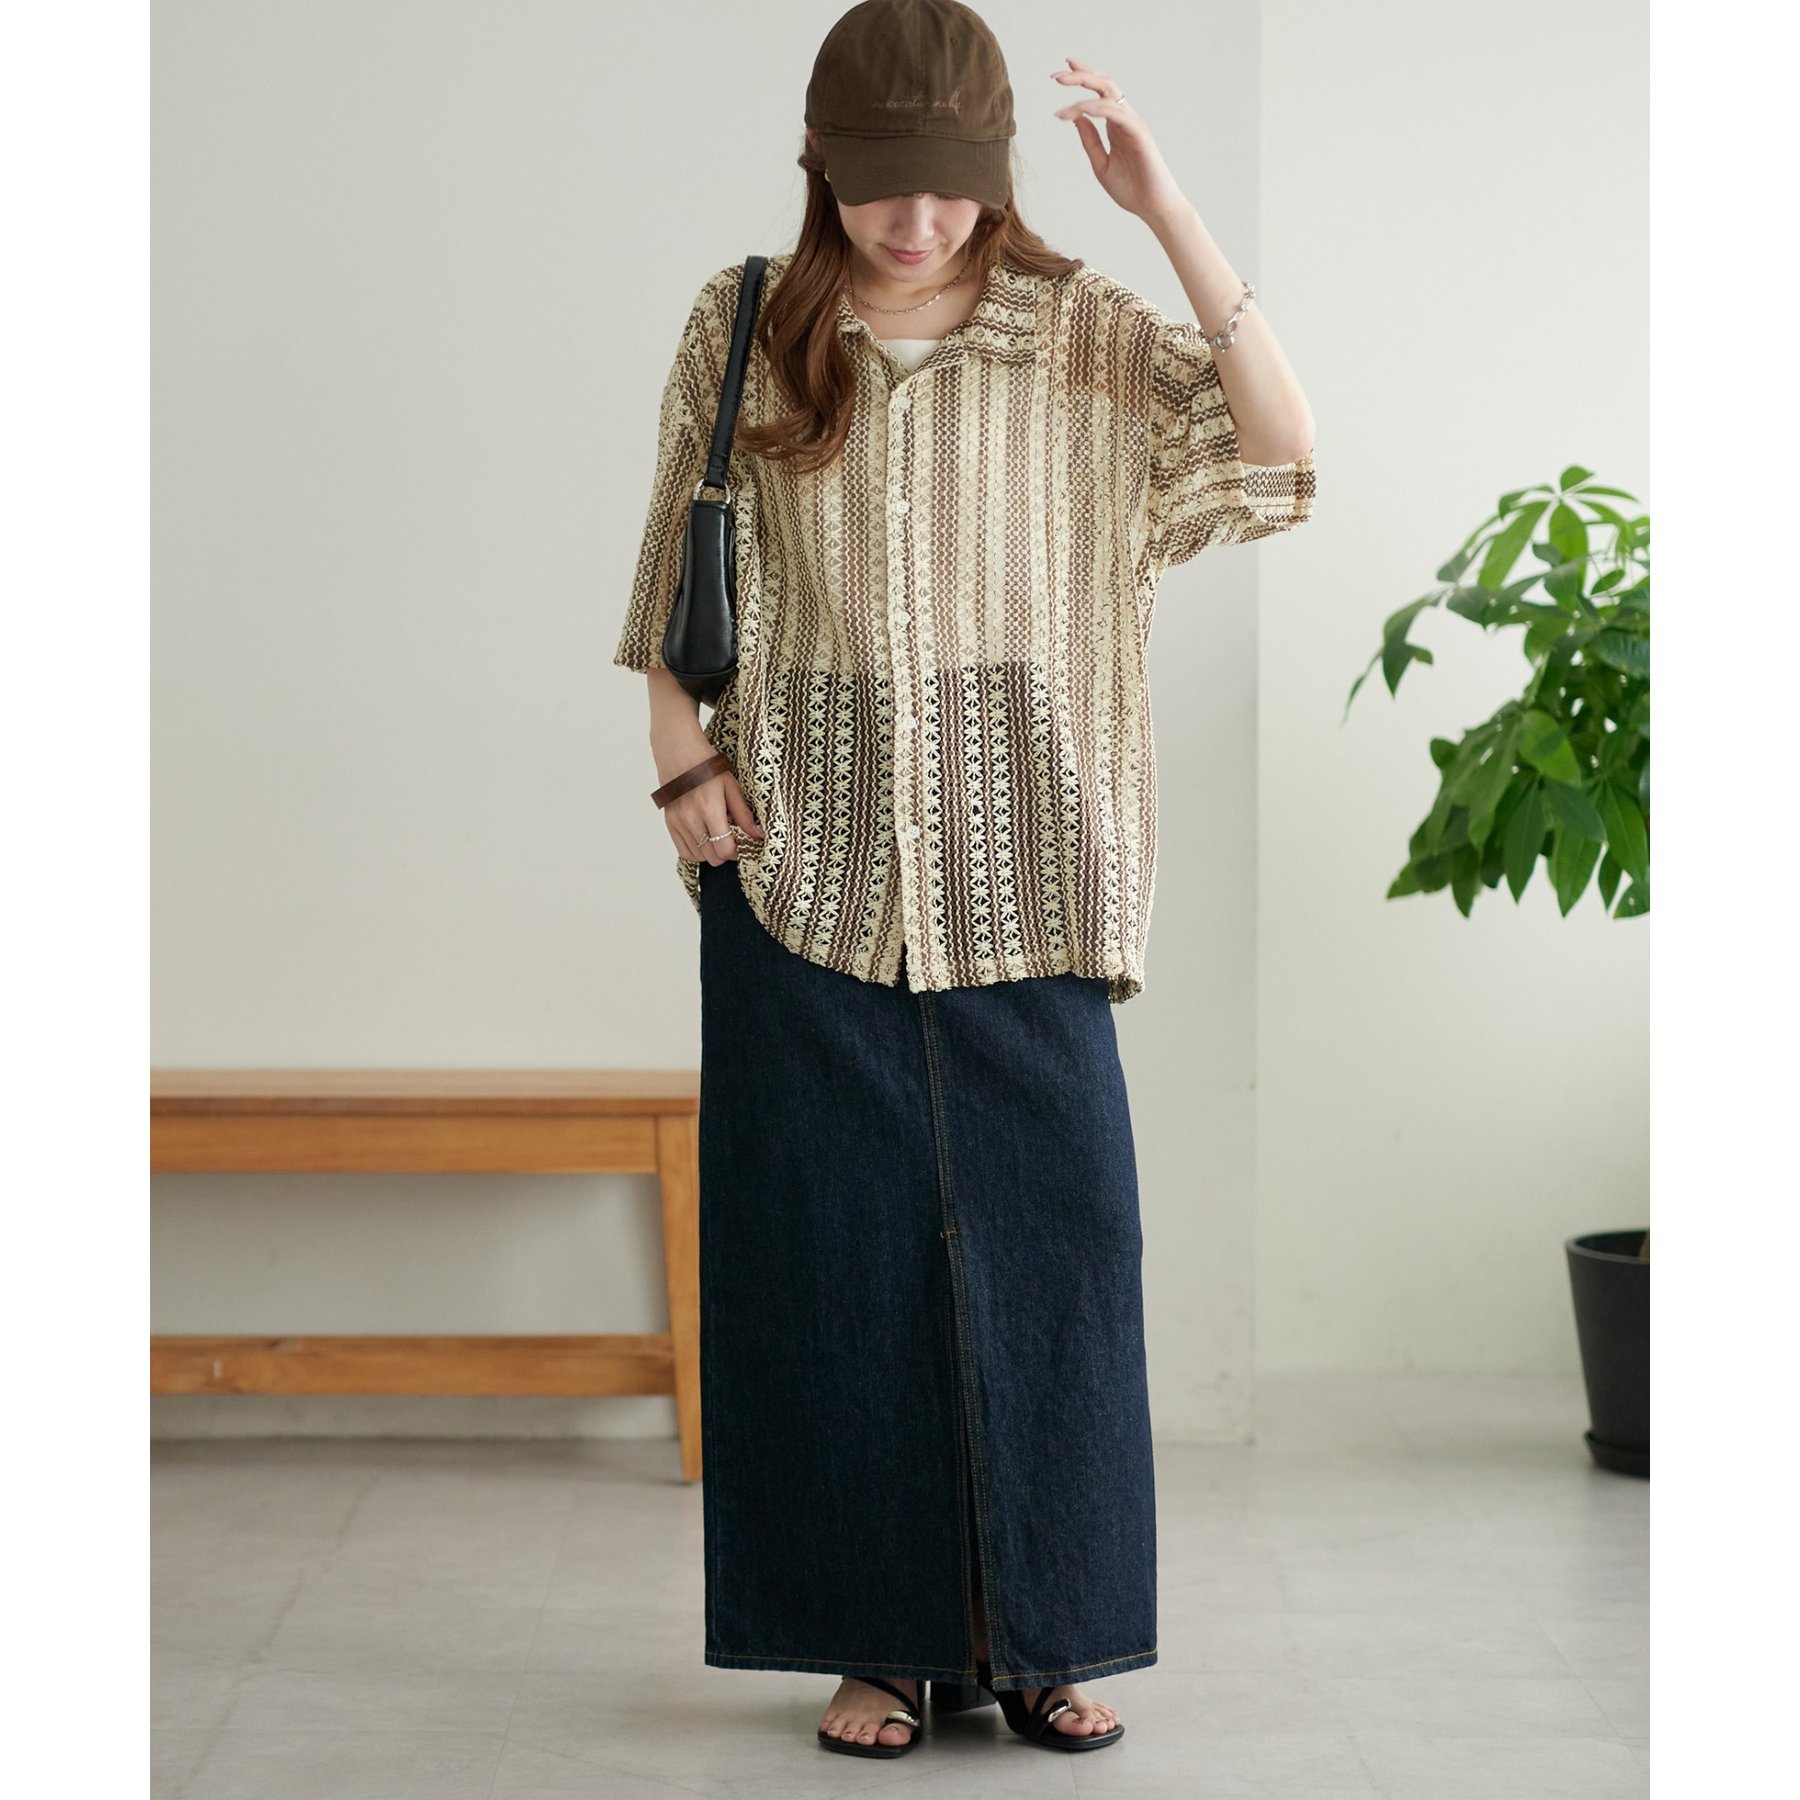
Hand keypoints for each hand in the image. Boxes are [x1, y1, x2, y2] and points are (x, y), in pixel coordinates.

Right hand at [655, 749, 764, 866]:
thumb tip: (758, 835)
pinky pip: (683, 851)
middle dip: (726, 853)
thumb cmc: (708, 767)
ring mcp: (678, 823)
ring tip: (717, 837)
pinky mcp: (670, 823)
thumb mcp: (731, 787)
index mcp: (710, 809)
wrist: (679, 753)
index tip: (743, 845)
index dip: (737, 852)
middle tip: (732, 840)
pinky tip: (704, 838)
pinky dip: (696, 851)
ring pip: (698, 857)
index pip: (725, 849)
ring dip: (711, 853)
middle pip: (712, 858)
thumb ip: (744, 815)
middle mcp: (691, 819)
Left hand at [1052, 58, 1188, 227]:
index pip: (1099, 93)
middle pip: (1104, 84)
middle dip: (1080, 75)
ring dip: (1082, 89)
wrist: (1153, 208)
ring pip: (1108, 93)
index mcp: (1116, 125)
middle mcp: (1125, 119)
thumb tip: (1076, 118)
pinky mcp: (1139, 133)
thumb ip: (1090, 141)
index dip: (1083, 78)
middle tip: (1056, 76)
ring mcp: (1133, 124)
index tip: (1061, 73)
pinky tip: (1077, 111)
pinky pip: (1115, 112)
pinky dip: (1095, 108)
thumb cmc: (1132, 189)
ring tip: (1060, 92)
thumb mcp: (1101, 164)